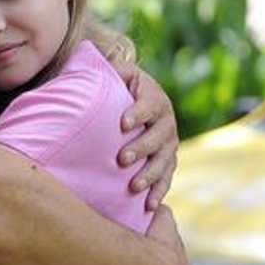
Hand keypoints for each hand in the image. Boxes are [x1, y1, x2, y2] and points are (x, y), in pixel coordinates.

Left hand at [110, 58, 179, 211]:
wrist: (133, 105)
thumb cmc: (117, 89)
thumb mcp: (114, 75)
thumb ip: (107, 68)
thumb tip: (95, 58)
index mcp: (154, 97)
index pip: (150, 104)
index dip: (138, 112)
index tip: (122, 123)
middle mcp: (166, 121)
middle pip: (159, 135)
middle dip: (142, 147)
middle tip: (122, 158)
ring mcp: (169, 144)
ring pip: (164, 160)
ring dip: (150, 173)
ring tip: (133, 185)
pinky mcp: (167, 162)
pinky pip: (167, 178)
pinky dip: (159, 191)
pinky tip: (148, 206)